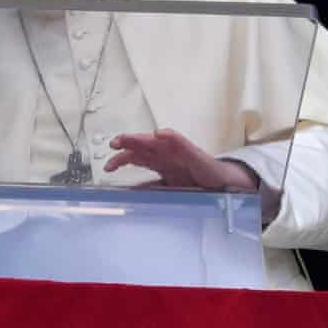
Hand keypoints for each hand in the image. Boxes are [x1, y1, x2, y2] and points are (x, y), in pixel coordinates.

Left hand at [104, 128, 257, 189]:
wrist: (221, 185)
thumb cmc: (195, 182)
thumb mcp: (168, 189)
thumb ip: (150, 188)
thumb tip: (129, 192)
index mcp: (159, 162)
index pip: (135, 157)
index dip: (120, 159)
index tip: (107, 166)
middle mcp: (166, 154)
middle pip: (142, 146)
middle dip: (127, 143)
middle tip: (114, 144)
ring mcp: (178, 152)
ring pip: (156, 141)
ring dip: (141, 138)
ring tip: (127, 138)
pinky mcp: (193, 153)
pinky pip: (180, 143)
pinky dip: (170, 137)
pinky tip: (160, 134)